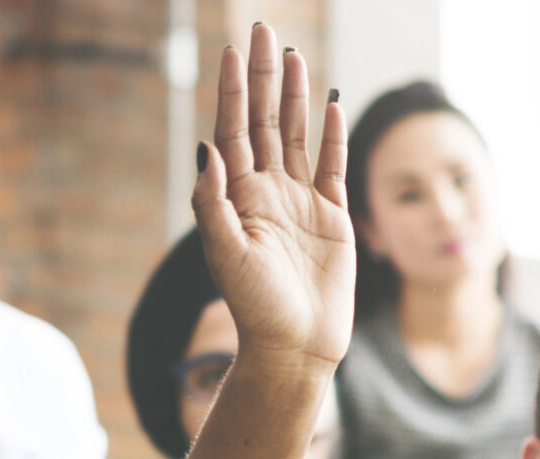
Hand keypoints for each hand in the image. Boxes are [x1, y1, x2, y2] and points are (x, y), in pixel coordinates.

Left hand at [193, 24, 353, 367]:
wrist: (294, 346)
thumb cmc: (254, 307)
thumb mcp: (225, 254)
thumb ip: (212, 201)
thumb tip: (206, 147)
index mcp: (236, 196)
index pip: (233, 129)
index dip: (232, 90)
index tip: (233, 50)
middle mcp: (266, 192)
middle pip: (263, 120)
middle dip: (263, 76)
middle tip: (264, 29)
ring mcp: (300, 201)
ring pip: (296, 134)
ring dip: (294, 95)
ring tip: (293, 56)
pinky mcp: (332, 216)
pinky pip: (332, 164)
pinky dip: (332, 134)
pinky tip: (331, 103)